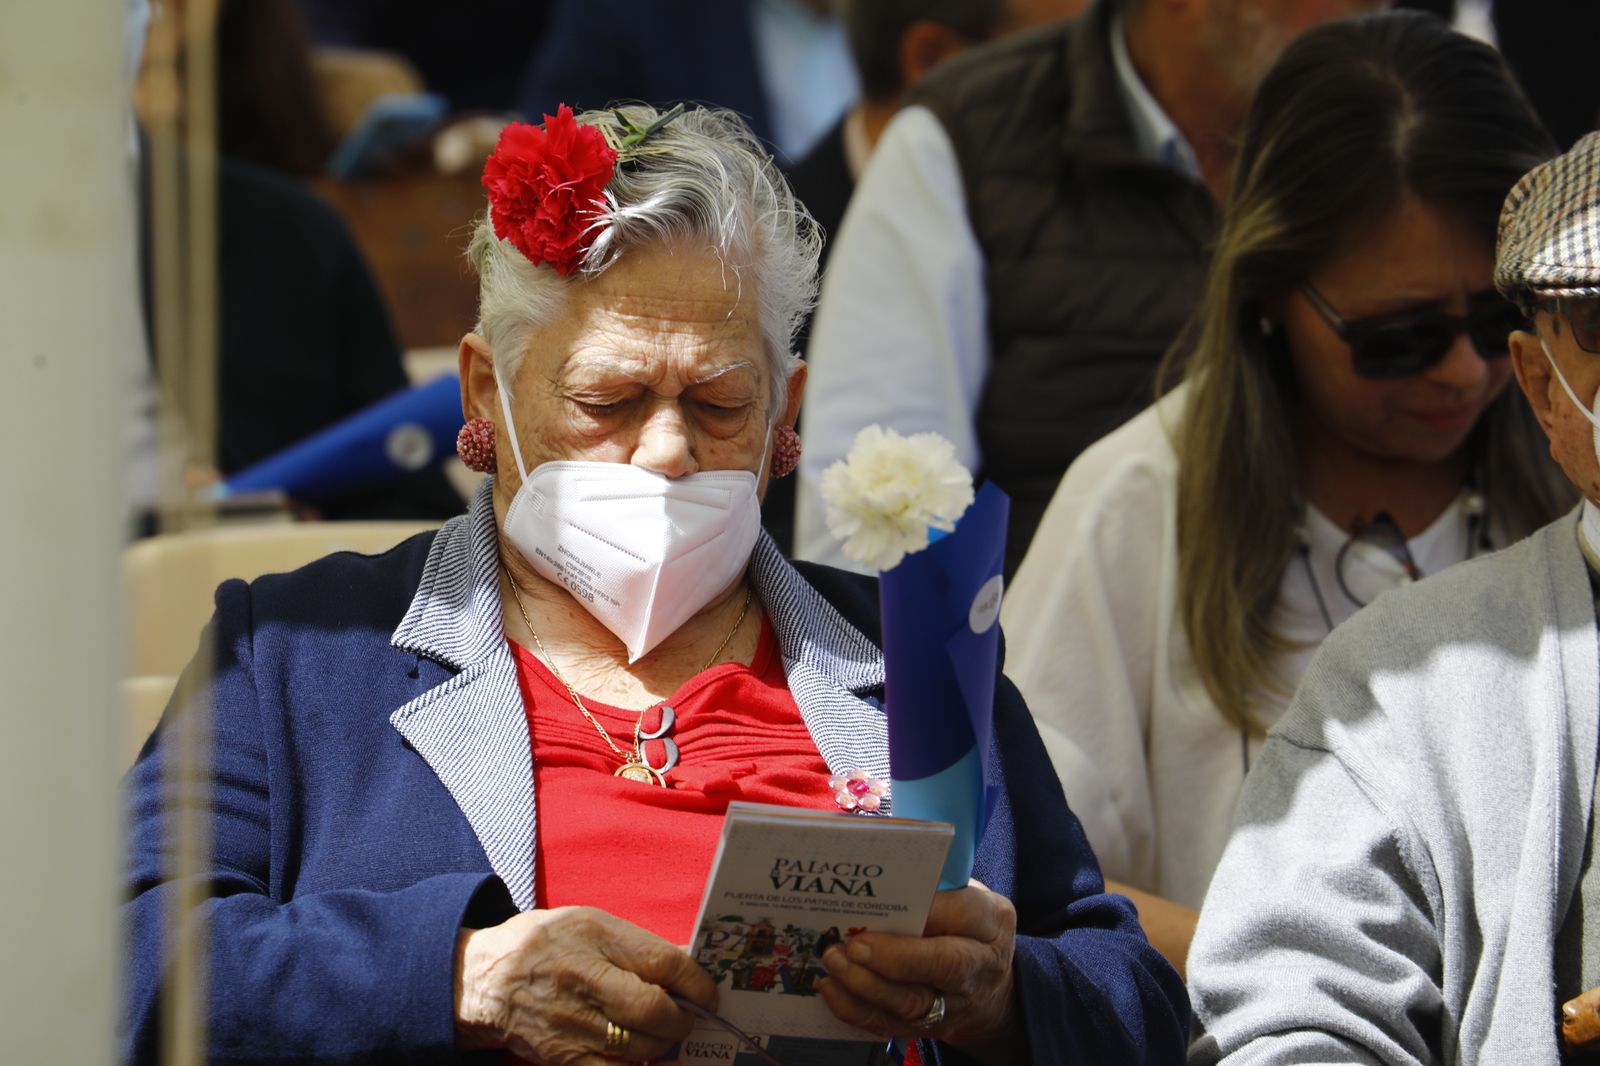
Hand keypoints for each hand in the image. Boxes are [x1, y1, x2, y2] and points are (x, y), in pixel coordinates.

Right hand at [454, 906, 717, 1063]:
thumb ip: (639, 945)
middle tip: (688, 1017)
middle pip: (654, 1011)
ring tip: (661, 1032)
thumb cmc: (545, 945)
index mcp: (594, 939)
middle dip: (682, 1019)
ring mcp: (572, 1025)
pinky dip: (635, 1065)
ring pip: (640, 1047)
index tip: (708, 993)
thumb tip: (688, 964)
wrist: (484, 981)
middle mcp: (583, 981)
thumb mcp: (591, 925)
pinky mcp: (564, 1059)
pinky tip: (637, 1053)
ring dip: (662, 1044)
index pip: (664, 964)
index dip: (697, 983)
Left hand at [817, 882, 1021, 1059]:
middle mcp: (978, 970)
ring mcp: (953, 1006)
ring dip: (865, 984)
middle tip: (855, 944)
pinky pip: (887, 1025)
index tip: (890, 900)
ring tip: (833, 959)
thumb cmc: (969, 928)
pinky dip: (855, 1008)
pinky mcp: (925, 1029)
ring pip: (910, 1003)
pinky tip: (829, 986)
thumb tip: (887, 870)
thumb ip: (941, 885)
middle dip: (895, 957)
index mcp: (991, 923)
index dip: (928, 911)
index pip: (964, 914)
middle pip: (942, 967)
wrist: (990, 990)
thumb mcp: (970, 896)